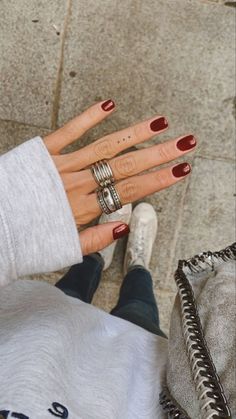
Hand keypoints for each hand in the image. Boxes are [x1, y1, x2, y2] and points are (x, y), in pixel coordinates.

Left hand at [43, 100, 195, 254]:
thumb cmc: (26, 240)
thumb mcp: (63, 250)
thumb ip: (95, 240)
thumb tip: (123, 225)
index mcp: (83, 209)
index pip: (129, 191)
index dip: (158, 180)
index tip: (181, 169)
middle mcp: (76, 185)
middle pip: (126, 167)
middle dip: (159, 155)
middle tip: (185, 142)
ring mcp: (60, 167)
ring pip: (104, 148)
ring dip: (134, 134)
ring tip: (160, 123)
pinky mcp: (42, 154)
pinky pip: (68, 132)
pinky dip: (88, 118)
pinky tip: (109, 105)